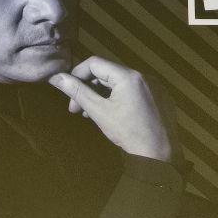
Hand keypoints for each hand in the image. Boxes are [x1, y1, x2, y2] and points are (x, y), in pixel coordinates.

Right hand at [49, 57, 172, 161]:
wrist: (160, 154)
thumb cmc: (128, 132)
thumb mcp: (99, 112)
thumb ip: (78, 93)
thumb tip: (57, 77)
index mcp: (128, 75)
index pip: (95, 63)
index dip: (77, 74)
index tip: (68, 91)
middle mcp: (143, 75)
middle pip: (107, 73)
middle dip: (89, 88)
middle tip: (75, 109)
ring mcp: (153, 85)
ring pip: (120, 83)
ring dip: (102, 95)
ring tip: (90, 114)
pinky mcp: (159, 96)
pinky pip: (134, 91)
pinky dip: (119, 98)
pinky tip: (111, 115)